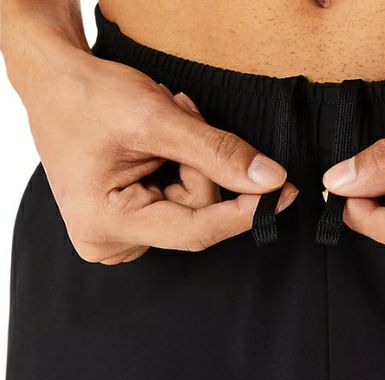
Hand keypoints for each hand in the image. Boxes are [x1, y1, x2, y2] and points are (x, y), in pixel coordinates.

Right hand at [22, 50, 296, 264]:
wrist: (53, 83)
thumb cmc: (86, 95)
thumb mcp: (155, 117)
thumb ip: (217, 152)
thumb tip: (269, 180)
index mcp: (106, 224)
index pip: (194, 230)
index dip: (243, 212)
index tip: (281, 195)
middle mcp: (112, 241)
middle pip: (196, 217)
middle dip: (202, 165)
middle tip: (183, 112)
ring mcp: (121, 236)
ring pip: (192, 209)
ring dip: (192, 161)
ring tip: (163, 121)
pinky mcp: (131, 224)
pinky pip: (180, 204)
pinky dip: (183, 169)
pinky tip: (161, 144)